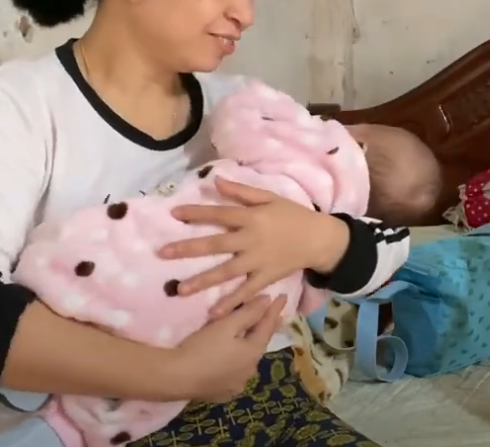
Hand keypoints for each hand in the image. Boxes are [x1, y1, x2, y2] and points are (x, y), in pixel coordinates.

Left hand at [163, 177, 349, 315]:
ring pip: (226, 271)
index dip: (197, 213)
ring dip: (203, 280)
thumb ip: (243, 191)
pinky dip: (231, 302)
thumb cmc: (294, 216)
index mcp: (253, 218)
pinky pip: (246, 291)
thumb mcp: (271, 198)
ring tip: (180, 290)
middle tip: (163, 253)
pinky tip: (213, 313)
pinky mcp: (266, 277)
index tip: (174, 214)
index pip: (220, 214)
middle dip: (189, 248)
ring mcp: (258, 261)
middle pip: (216, 243)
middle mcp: (252, 239)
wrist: (320, 239)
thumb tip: (215, 182)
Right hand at [166, 295, 285, 401]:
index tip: (283, 296)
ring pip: (246, 361)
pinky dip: (234, 364)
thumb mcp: (226, 325)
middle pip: (258, 344)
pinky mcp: (222, 394)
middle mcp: (250, 370)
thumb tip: (267, 300)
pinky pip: (233, 375)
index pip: (268, 326)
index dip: (274, 310)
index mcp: (254, 352)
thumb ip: (249, 312)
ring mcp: (237, 385)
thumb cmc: (202, 347)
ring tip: (248, 337)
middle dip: (262, 329)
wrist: (174, 377)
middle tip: (268, 315)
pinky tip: (231, 362)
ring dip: (247, 348)